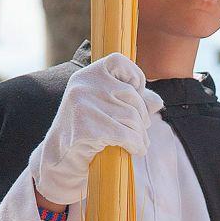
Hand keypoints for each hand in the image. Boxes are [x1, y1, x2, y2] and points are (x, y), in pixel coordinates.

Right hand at [30, 53, 162, 204]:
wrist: (61, 160)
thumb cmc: (86, 132)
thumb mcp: (106, 110)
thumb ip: (131, 102)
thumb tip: (158, 102)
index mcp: (86, 75)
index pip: (118, 61)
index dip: (135, 76)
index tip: (136, 97)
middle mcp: (82, 86)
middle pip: (131, 96)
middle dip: (142, 117)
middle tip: (142, 131)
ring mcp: (82, 105)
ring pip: (131, 117)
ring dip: (141, 135)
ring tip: (140, 144)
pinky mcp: (85, 127)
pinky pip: (124, 134)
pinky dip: (135, 144)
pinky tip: (135, 150)